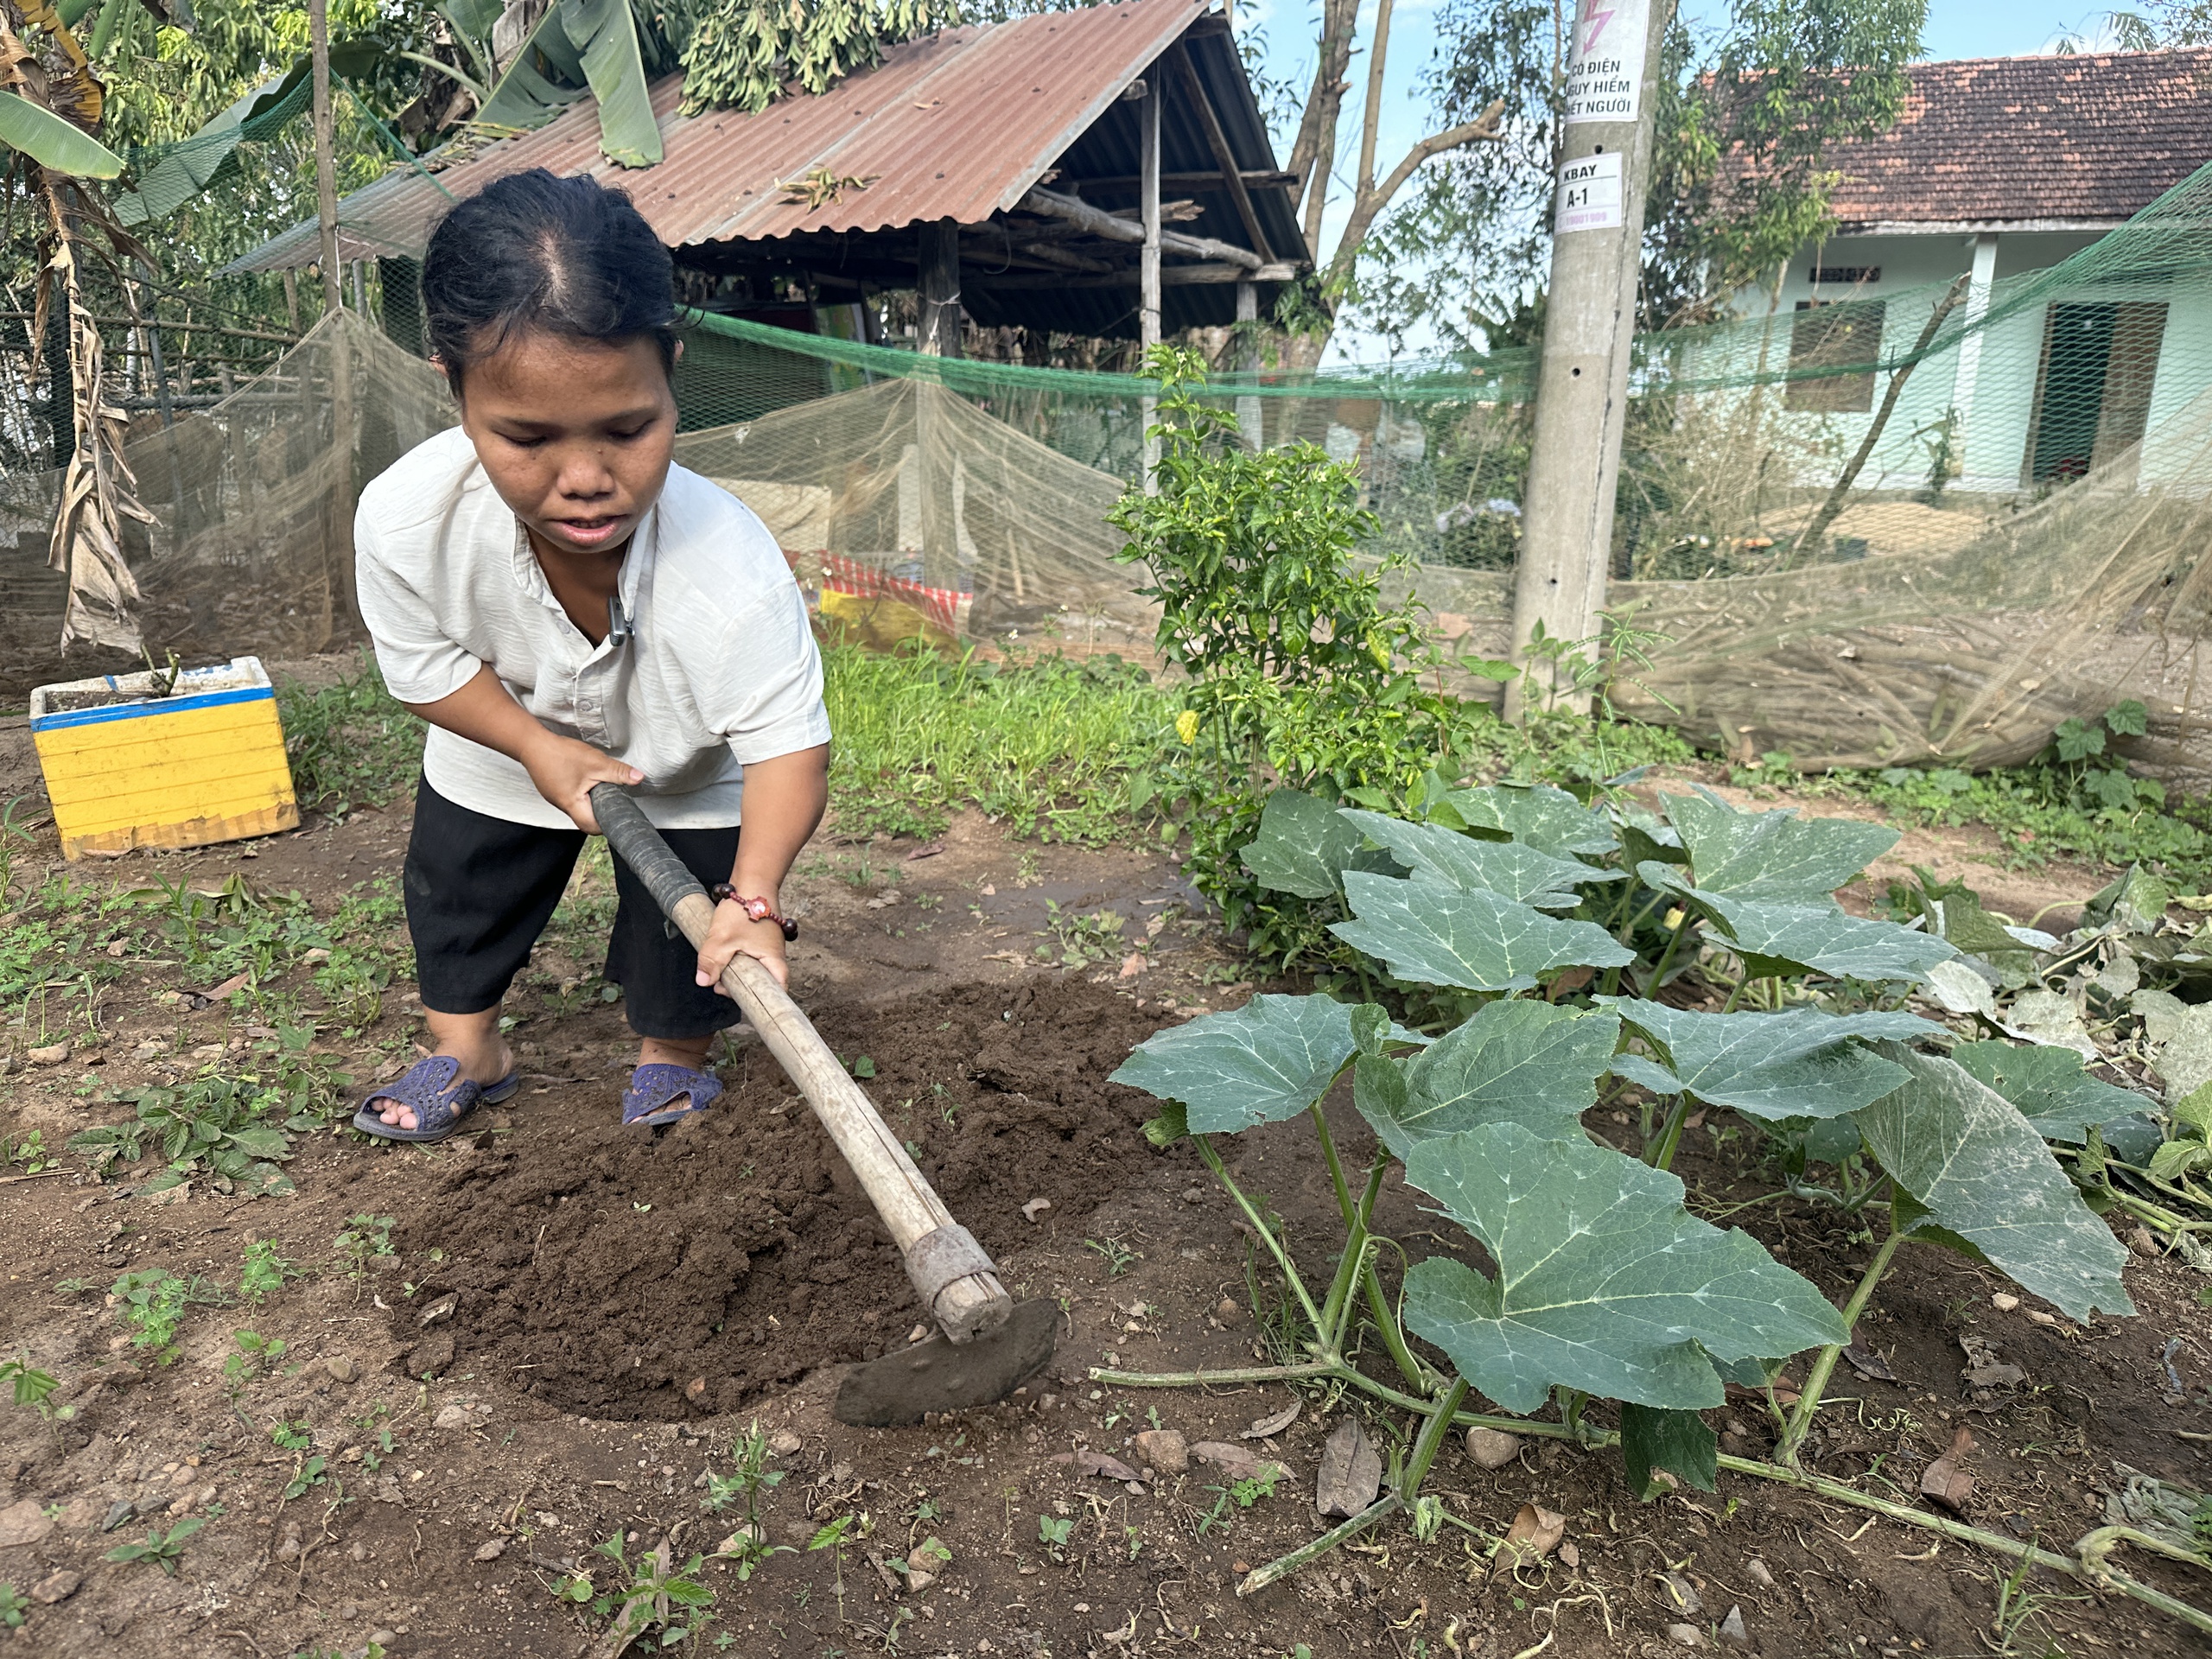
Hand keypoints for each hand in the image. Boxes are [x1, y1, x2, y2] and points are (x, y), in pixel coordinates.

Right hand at [520, 733, 643, 832]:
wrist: (531, 743)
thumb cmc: (560, 754)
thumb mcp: (596, 763)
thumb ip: (618, 772)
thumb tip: (638, 778)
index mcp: (572, 805)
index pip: (592, 827)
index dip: (606, 824)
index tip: (617, 814)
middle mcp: (562, 805)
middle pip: (585, 818)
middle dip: (601, 810)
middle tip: (612, 797)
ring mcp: (555, 797)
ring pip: (579, 806)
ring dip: (591, 799)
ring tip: (600, 785)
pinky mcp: (553, 788)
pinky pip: (571, 796)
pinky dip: (581, 790)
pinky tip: (586, 778)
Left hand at [697, 896, 789, 993]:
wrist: (751, 881)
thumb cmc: (743, 909)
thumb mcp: (721, 939)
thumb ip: (711, 962)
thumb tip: (704, 982)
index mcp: (773, 960)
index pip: (777, 989)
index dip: (763, 999)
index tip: (742, 1000)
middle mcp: (774, 956)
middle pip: (761, 981)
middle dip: (740, 985)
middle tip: (720, 983)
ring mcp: (766, 947)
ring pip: (752, 968)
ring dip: (735, 970)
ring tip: (717, 967)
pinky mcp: (758, 939)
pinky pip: (748, 956)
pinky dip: (735, 958)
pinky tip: (722, 952)